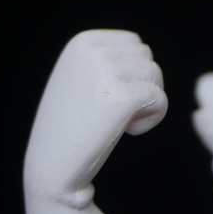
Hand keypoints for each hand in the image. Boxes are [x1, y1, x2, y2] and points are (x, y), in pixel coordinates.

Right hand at [24, 30, 167, 213]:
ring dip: (146, 104)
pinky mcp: (123, 96)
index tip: (105, 100)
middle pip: (149, 60)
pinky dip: (152, 119)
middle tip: (110, 117)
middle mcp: (93, 50)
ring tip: (116, 124)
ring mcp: (107, 72)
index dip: (131, 76)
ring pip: (157, 78)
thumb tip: (140, 48)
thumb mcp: (78, 81)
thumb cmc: (70, 131)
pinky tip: (128, 133)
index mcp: (82, 42)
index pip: (135, 45)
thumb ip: (104, 59)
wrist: (52, 171)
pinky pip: (160, 99)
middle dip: (140, 89)